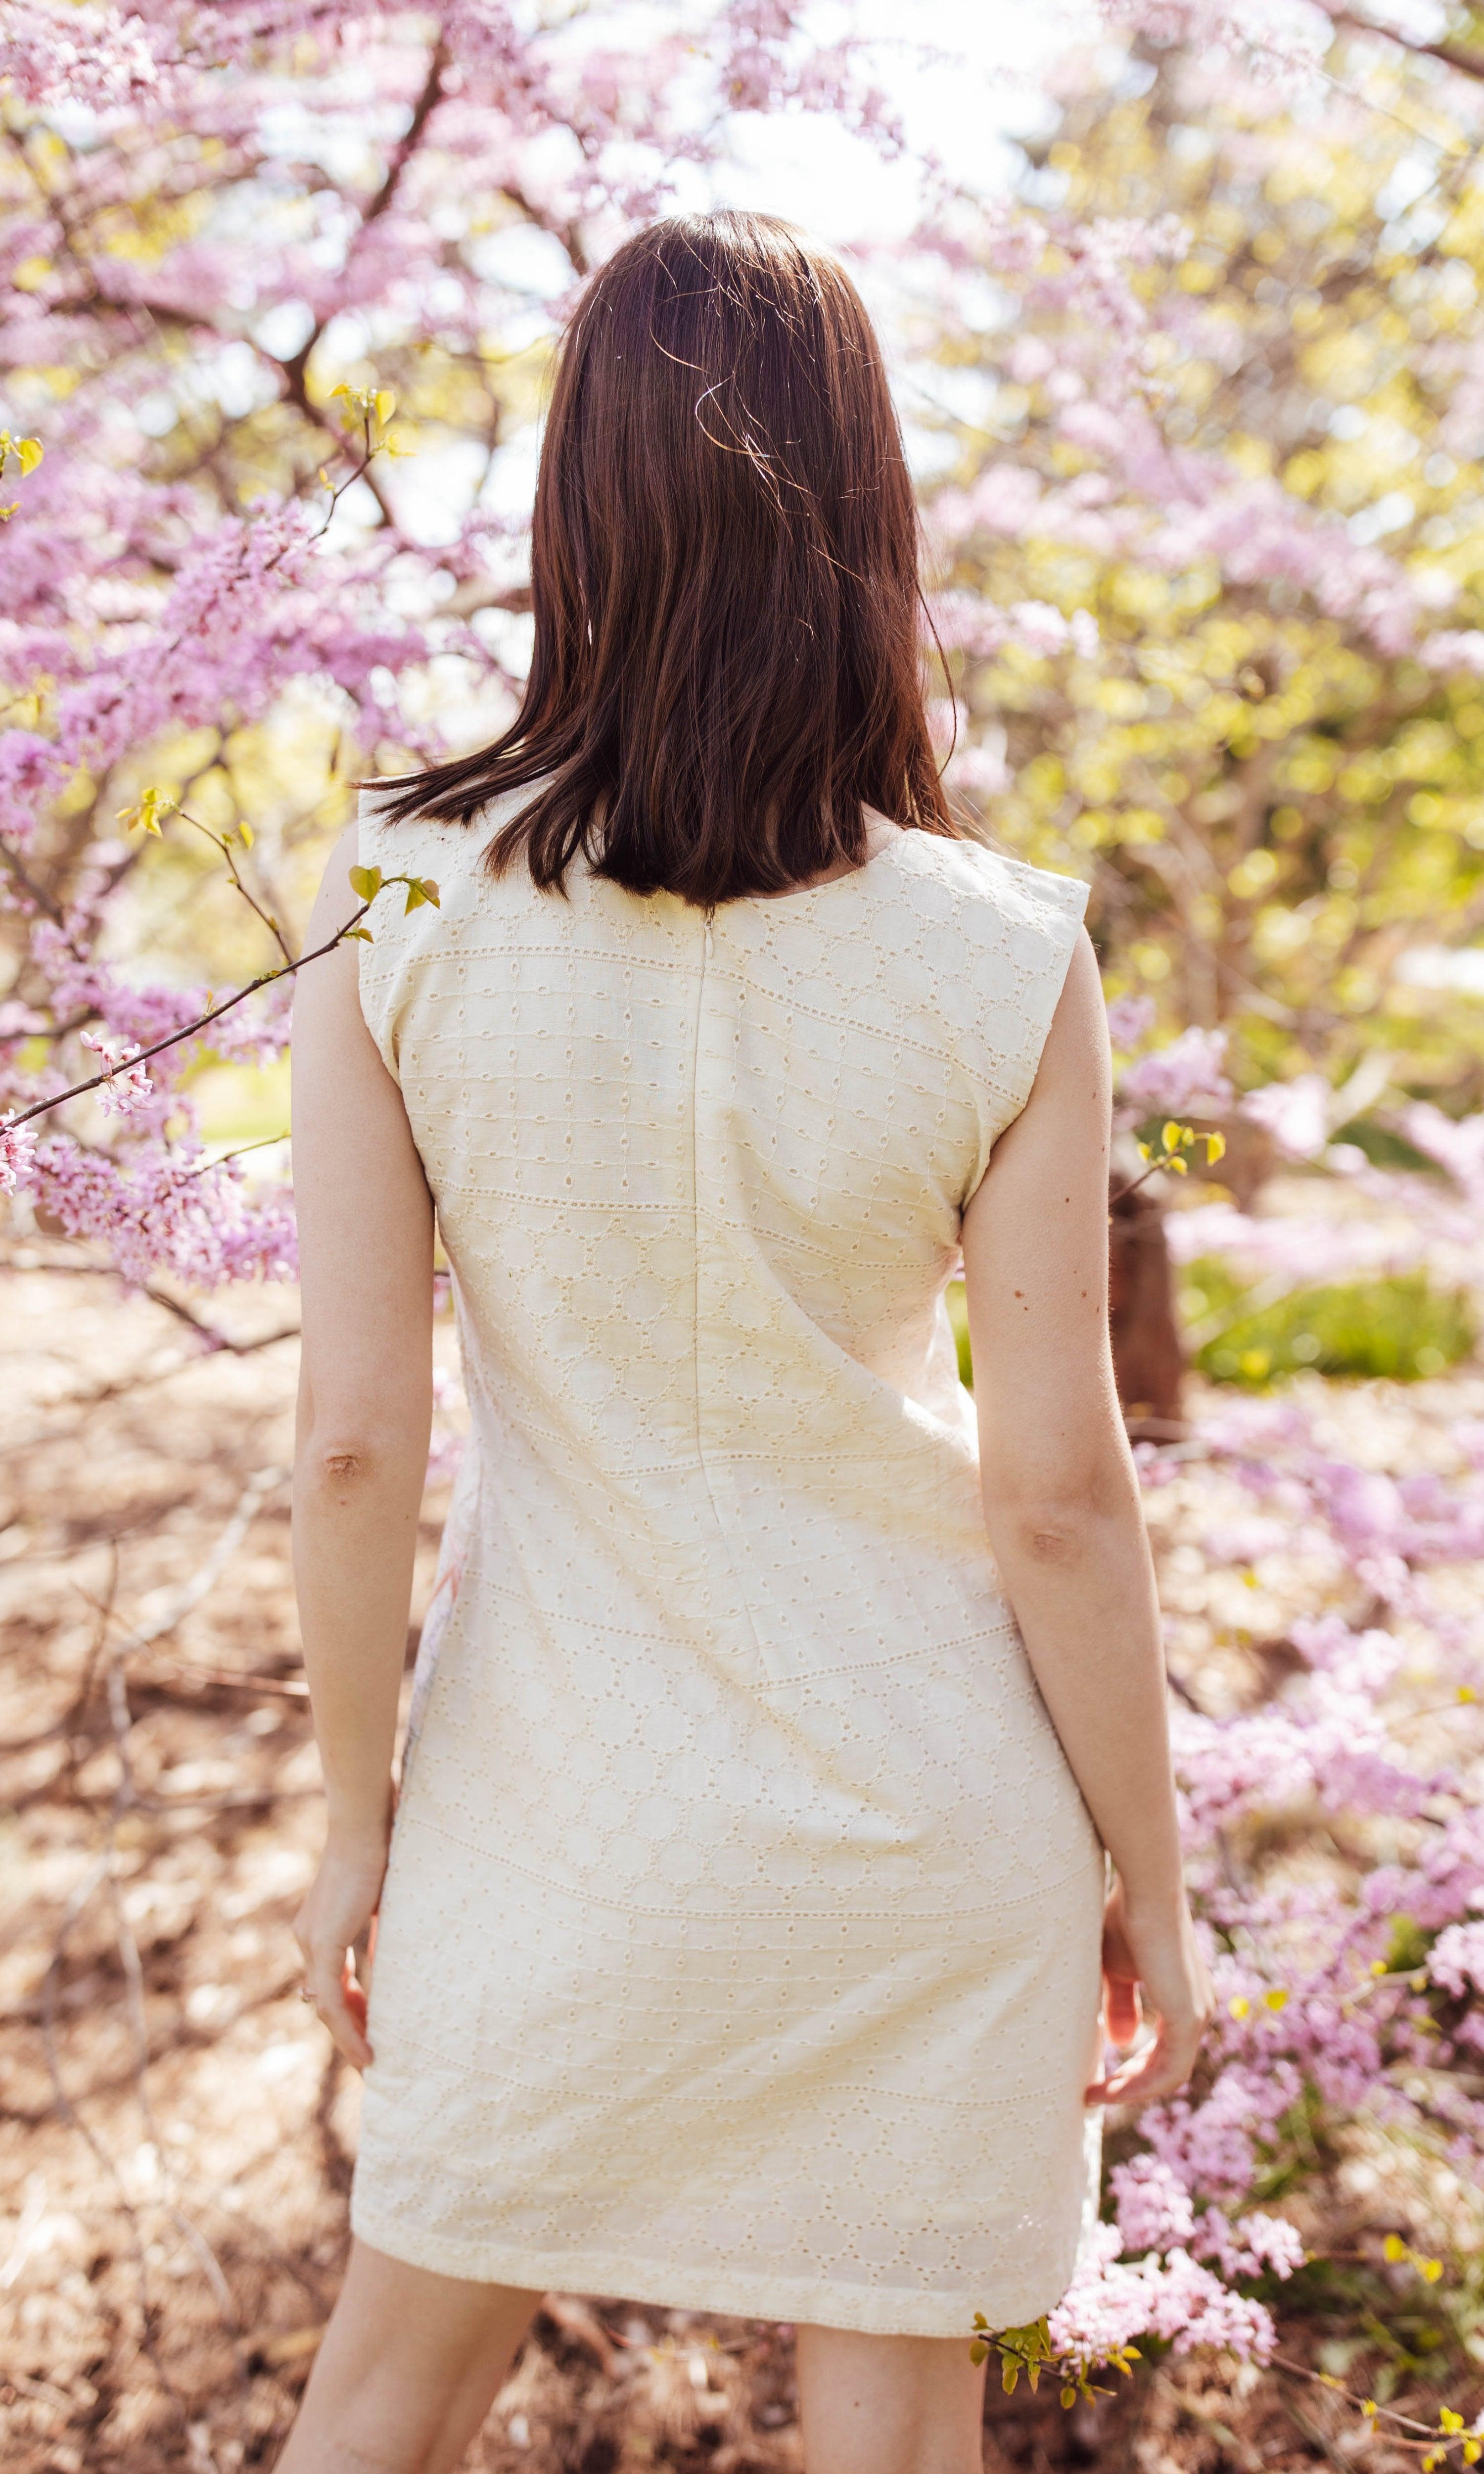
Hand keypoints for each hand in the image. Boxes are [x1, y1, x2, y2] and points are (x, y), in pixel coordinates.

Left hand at [294, 1823, 388, 2069]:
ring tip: (370, 2066)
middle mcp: (308, 1940)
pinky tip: (366, 2052)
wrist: (365, 1824)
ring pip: (326, 2007)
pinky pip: (332, 2000)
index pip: (331, 1984)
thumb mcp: (378, 1908)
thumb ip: (373, 1941)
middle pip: (325, 2001)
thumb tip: (382, 1979)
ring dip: (348, 2040)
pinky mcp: (323, 1943)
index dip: (351, 2014)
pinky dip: (348, 2029)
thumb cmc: (379, 1852)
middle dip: (348, 2035)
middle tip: (370, 2063)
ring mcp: (312, 1943)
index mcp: (320, 1929)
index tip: (371, 2037)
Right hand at [1086, 1876, 1213, 2107]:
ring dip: (1132, 2091)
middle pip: (1167, 2069)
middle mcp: (1199, 2011)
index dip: (1132, 2070)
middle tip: (1095, 2094)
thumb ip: (1120, 2005)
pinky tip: (1110, 2088)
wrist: (1145, 1893)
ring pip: (1168, 2076)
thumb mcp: (1117, 1970)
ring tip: (1096, 2095)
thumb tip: (1120, 2042)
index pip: (1165, 2051)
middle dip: (1130, 2086)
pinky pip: (1169, 2070)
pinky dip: (1139, 2085)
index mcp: (1185, 1999)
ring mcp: (1197, 2016)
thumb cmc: (1127, 1921)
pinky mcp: (1188, 2018)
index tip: (1100, 2080)